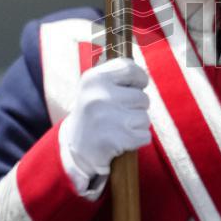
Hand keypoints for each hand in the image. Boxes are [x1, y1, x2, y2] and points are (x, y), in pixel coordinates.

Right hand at [60, 57, 151, 184]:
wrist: (75, 151)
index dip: (140, 79)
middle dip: (137, 108)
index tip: (136, 87)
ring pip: (145, 118)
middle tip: (119, 115)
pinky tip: (121, 141)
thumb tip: (143, 72)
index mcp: (93, 79)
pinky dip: (138, 140)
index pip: (131, 69)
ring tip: (118, 128)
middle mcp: (98, 96)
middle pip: (142, 97)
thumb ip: (117, 75)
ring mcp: (107, 118)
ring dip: (137, 125)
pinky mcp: (115, 140)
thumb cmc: (94, 114)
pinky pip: (145, 136)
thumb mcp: (96, 88)